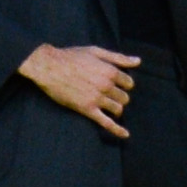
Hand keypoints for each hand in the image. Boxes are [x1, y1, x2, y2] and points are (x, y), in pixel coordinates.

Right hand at [20, 42, 140, 140]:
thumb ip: (118, 58)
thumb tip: (138, 61)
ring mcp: (97, 98)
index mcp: (110, 70)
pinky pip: (106, 123)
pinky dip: (117, 130)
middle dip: (119, 96)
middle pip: (124, 97)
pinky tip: (125, 134)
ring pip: (118, 109)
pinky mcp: (87, 109)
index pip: (129, 83)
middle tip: (108, 94)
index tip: (114, 83)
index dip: (123, 84)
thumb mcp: (96, 51)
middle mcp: (106, 85)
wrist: (48, 66)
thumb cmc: (70, 57)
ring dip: (115, 108)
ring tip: (107, 105)